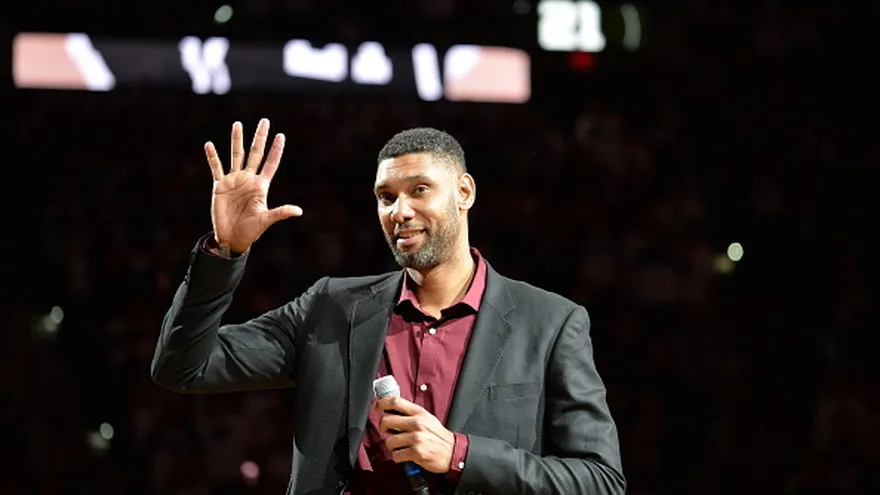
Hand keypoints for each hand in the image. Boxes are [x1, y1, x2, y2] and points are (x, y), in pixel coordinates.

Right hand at [205, 119, 301, 253]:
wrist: (232, 238)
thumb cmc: (251, 230)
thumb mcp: (266, 220)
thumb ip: (280, 212)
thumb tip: (299, 211)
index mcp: (261, 186)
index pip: (270, 163)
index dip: (276, 150)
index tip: (281, 135)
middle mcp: (248, 179)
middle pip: (254, 153)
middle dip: (259, 138)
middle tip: (265, 121)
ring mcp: (234, 181)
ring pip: (235, 155)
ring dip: (236, 140)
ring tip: (238, 124)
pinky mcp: (220, 186)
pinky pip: (216, 168)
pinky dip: (212, 157)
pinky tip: (210, 145)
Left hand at [374, 396, 454, 473]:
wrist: (453, 452)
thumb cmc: (438, 436)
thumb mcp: (427, 418)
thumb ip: (410, 413)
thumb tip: (392, 409)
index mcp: (419, 413)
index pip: (395, 402)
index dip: (381, 403)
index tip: (376, 407)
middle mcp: (417, 423)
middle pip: (386, 420)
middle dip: (383, 428)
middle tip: (389, 432)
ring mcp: (416, 438)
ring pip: (389, 441)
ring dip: (392, 446)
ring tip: (401, 446)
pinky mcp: (416, 452)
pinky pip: (396, 455)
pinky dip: (398, 457)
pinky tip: (405, 454)